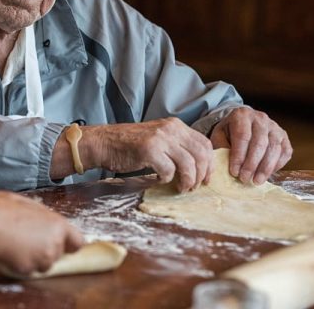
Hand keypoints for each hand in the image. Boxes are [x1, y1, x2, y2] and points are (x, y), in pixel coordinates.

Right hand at [0, 189, 83, 274]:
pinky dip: (20, 263)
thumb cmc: (4, 208)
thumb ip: (45, 217)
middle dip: (47, 249)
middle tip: (30, 238)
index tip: (64, 243)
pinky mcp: (27, 269)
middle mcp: (54, 244)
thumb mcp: (30, 205)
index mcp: (58, 225)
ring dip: (35, 257)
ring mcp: (41, 259)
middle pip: (59, 253)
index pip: (78, 242)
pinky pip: (28, 269)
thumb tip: (49, 221)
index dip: (70, 243)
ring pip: (44, 263)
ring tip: (18, 242)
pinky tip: (10, 249)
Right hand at [84, 117, 213, 191]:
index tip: (206, 178)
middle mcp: (171, 128)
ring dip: (188, 181)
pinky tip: (159, 179)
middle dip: (201, 175)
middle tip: (194, 187)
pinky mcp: (149, 150)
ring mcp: (160, 138)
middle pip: (201, 154)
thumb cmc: (130, 145)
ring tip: (180, 188)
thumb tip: (198, 167)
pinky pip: (168, 171)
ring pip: (189, 164)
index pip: (205, 143)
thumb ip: (177, 146)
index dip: (209, 164)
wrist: (104, 143)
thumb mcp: (159, 138)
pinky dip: (167, 179)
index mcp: (175, 125)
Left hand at [210, 107, 291, 184]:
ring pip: (274, 149)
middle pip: (259, 143)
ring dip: (265, 168)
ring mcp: (275, 127)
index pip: (242, 136)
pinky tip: (267, 175)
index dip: (239, 156)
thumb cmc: (229, 133)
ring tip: (256, 181)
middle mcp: (261, 118)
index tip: (234, 172)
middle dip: (251, 164)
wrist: (242, 125)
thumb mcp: (219, 136)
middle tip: (244, 179)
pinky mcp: (284, 137)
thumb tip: (225, 166)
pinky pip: (285, 152)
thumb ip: (221, 148)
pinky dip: (277, 165)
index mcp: (242, 114)